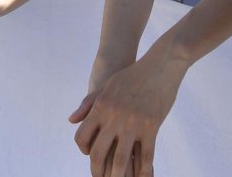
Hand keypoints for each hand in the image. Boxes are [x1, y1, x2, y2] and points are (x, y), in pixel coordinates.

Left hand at [70, 46, 187, 176]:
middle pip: (99, 153)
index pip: (82, 136)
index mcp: (100, 107)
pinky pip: (145, 156)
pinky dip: (144, 172)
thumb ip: (88, 104)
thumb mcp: (107, 85)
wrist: (160, 65)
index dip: (84, 150)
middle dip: (98, 172)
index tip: (91, 155)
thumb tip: (71, 120)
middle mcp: (113, 117)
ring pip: (121, 160)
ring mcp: (132, 123)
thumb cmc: (132, 74)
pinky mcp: (151, 126)